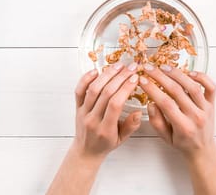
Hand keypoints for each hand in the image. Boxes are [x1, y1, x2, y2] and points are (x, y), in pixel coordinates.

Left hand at [46, 63, 141, 194]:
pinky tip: (96, 70)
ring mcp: (83, 112)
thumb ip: (131, 126)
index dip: (125, 89)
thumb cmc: (105, 144)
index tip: (135, 78)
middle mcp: (92, 119)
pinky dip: (86, 78)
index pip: (115, 104)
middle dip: (120, 77)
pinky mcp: (77, 107)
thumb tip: (138, 112)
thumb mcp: (122, 139)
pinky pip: (79, 90)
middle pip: (105, 93)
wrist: (85, 151)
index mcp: (105, 129)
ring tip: (118, 66)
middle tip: (131, 67)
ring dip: (106, 75)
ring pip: (93, 89)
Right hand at [139, 64, 215, 157]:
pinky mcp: (212, 103)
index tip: (142, 80)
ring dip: (177, 74)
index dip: (152, 90)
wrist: (203, 149)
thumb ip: (156, 121)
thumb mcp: (164, 137)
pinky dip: (202, 77)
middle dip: (160, 77)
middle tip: (149, 68)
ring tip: (164, 67)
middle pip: (177, 91)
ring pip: (192, 86)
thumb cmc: (182, 143)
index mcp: (183, 127)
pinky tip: (189, 73)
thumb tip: (151, 103)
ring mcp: (206, 109)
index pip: (166, 104)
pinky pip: (210, 86)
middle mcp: (196, 117)